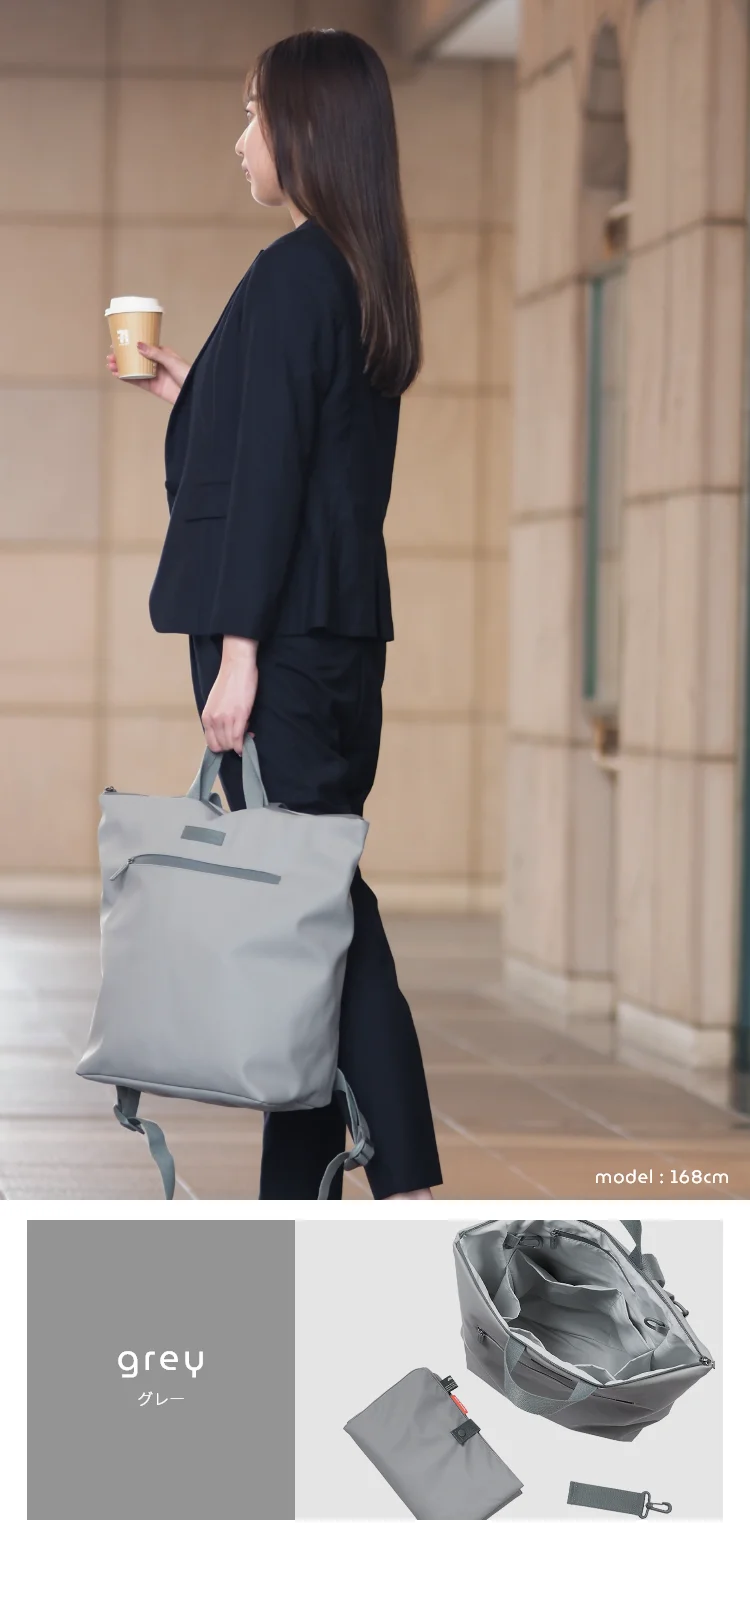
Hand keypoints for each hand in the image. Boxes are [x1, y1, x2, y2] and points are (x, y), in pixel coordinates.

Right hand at [105, 341, 189, 403]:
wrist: (195, 394)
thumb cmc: (189, 374)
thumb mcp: (172, 361)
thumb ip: (155, 354)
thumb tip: (139, 345)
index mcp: (163, 353)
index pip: (143, 346)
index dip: (131, 345)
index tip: (118, 343)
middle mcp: (157, 364)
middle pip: (136, 358)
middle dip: (123, 357)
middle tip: (110, 356)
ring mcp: (154, 376)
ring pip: (135, 370)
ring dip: (122, 367)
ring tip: (110, 365)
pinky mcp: (153, 387)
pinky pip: (138, 381)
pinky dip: (128, 378)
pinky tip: (118, 375)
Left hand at [201, 639, 258, 753]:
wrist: (236, 667)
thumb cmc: (229, 682)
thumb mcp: (216, 704)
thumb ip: (218, 719)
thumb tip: (226, 732)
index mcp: (206, 717)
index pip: (211, 744)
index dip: (223, 746)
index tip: (231, 740)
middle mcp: (213, 720)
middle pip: (222, 746)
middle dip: (232, 745)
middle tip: (240, 734)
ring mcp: (225, 719)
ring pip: (230, 744)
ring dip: (239, 742)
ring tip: (245, 729)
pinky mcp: (239, 716)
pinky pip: (239, 738)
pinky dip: (244, 744)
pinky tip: (248, 738)